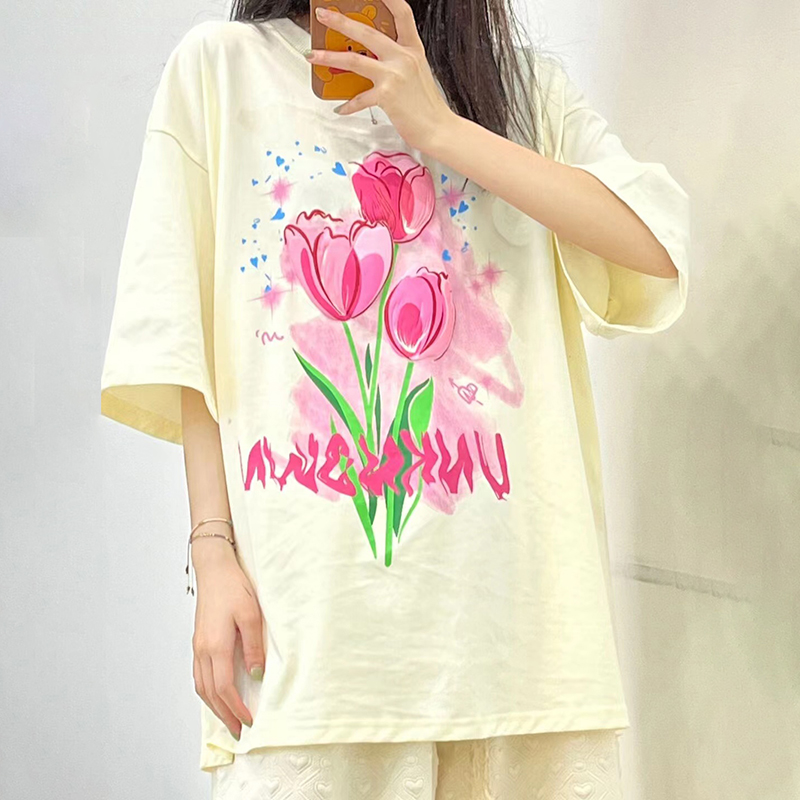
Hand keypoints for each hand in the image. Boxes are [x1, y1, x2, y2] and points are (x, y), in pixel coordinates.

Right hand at [191, 538, 265, 738]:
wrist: (214, 568)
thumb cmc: (233, 587)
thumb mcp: (251, 614)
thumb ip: (253, 646)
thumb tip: (255, 674)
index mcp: (215, 646)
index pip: (224, 688)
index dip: (236, 708)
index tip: (248, 720)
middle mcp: (202, 650)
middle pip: (210, 692)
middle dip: (224, 715)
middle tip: (238, 730)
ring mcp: (197, 646)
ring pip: (201, 686)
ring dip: (214, 705)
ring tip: (228, 718)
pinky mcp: (198, 641)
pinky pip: (198, 674)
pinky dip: (207, 690)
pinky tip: (217, 693)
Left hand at [306, 0, 456, 150]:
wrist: (438, 128)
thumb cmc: (426, 104)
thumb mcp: (415, 72)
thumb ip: (397, 60)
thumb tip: (370, 57)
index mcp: (412, 48)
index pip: (401, 13)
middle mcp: (403, 57)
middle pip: (367, 31)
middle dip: (341, 21)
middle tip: (323, 15)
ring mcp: (394, 75)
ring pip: (355, 59)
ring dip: (329, 56)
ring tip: (313, 55)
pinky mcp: (386, 96)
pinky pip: (359, 97)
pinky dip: (347, 104)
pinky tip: (339, 107)